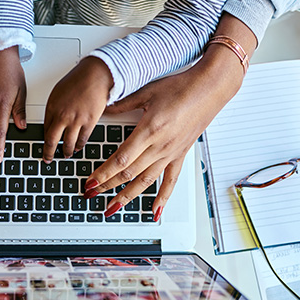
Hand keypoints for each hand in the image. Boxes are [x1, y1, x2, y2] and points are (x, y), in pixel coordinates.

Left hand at [43, 57, 112, 160]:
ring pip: (68, 144)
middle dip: (48, 153)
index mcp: (52, 107)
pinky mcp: (89, 123)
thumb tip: (53, 122)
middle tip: (48, 159)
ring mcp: (76, 121)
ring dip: (66, 152)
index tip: (43, 146)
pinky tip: (78, 148)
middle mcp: (62, 116)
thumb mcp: (58, 92)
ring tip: (66, 155)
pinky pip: (82, 140)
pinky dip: (79, 146)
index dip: (44, 140)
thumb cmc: (78, 80)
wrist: (95, 75)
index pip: (45, 129)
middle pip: (52, 141)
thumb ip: (54, 108)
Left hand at [84, 56, 243, 219]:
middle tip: (91, 193)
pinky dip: (162, 198)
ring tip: (112, 207)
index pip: (121, 159)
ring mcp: (171, 153)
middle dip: (107, 185)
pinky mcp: (180, 155)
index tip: (90, 181)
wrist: (209, 89)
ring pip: (145, 181)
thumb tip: (104, 108)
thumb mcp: (147, 92)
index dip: (104, 173)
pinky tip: (155, 211)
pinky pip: (170, 181)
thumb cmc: (181, 87)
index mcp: (149, 130)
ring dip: (127, 196)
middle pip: (129, 173)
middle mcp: (160, 146)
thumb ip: (123, 103)